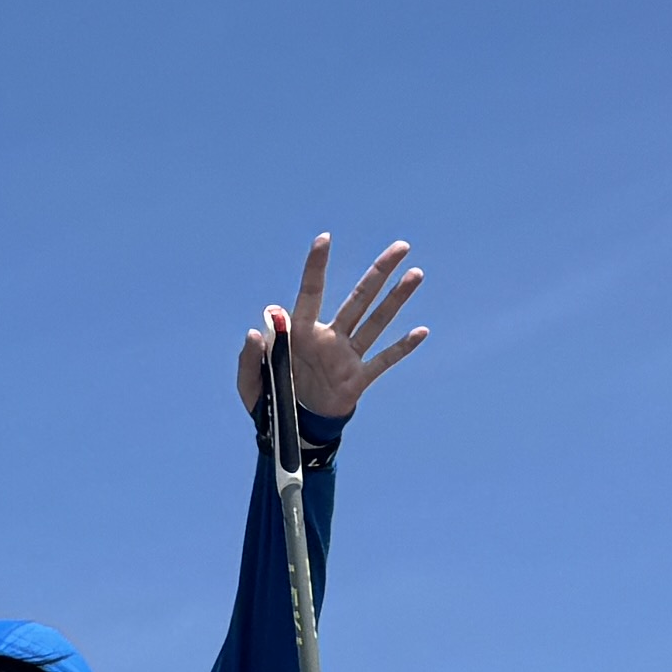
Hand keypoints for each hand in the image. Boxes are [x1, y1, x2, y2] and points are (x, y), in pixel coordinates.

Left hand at [234, 235, 430, 428]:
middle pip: (359, 298)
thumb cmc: (269, 401)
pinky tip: (421, 331)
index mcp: (300, 334)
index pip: (310, 293)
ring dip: (397, 299)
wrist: (291, 432)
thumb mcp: (249, 383)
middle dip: (379, 272)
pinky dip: (402, 348)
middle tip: (401, 245)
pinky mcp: (358, 380)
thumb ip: (250, 357)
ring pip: (376, 322)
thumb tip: (258, 330)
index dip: (316, 266)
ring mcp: (346, 357)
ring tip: (416, 273)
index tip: (324, 239)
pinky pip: (383, 360)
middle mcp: (328, 338)